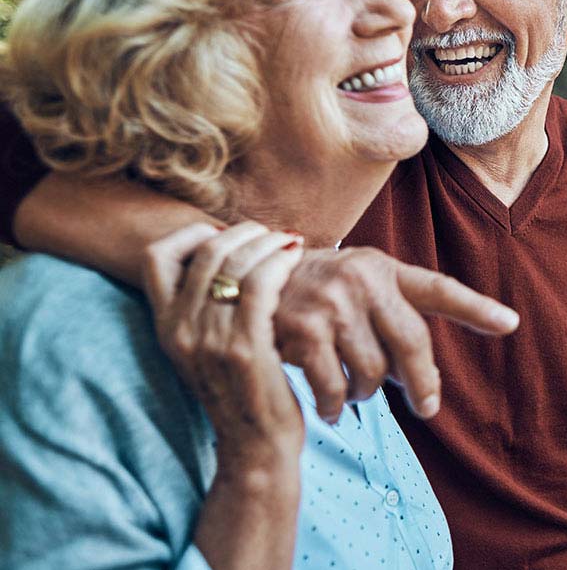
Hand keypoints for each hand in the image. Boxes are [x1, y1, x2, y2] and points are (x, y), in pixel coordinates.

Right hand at [143, 222, 304, 470]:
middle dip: (243, 232)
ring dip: (267, 244)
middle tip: (271, 235)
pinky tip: (297, 261)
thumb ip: (207, 307)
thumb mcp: (209, 347)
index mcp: (164, 327)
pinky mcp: (244, 349)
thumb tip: (230, 255)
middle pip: (205, 252)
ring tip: (289, 243)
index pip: (156, 256)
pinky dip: (281, 264)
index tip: (227, 235)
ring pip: (236, 264)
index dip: (192, 233)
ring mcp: (209, 341)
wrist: (255, 447)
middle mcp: (179, 330)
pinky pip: (261, 285)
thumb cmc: (244, 391)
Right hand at [270, 246, 518, 422]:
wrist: (239, 284)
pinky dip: (335, 405)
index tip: (511, 324)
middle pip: (412, 344)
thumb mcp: (356, 289)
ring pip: (373, 372)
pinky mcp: (301, 329)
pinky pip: (335, 386)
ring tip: (354, 394)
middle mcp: (362, 278)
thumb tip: (427, 381)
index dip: (476, 308)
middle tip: (426, 407)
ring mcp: (332, 302)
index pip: (438, 290)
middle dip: (422, 384)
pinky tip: (331, 409)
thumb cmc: (309, 296)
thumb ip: (394, 318)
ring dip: (367, 394)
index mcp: (382, 268)